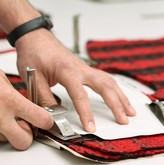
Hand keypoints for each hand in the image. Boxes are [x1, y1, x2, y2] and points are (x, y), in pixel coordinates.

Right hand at [0, 57, 53, 149]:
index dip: (47, 122)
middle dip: (27, 136)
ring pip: (4, 139)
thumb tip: (21, 102)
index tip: (47, 121)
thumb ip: (13, 93)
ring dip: (6, 131)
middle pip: (24, 142)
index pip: (39, 118)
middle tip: (24, 126)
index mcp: (9, 100)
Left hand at [15, 29, 135, 131]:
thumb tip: (53, 116)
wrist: (35, 36)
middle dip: (116, 104)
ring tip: (130, 112)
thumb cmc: (34, 53)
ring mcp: (85, 68)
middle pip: (104, 86)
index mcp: (67, 71)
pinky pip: (105, 79)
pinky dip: (115, 90)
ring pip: (109, 82)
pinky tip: (120, 97)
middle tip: (124, 120)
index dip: (86, 113)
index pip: (80, 95)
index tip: (91, 127)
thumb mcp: (33, 78)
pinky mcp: (85, 69)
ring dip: (121, 97)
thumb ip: (44, 99)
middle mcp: (80, 68)